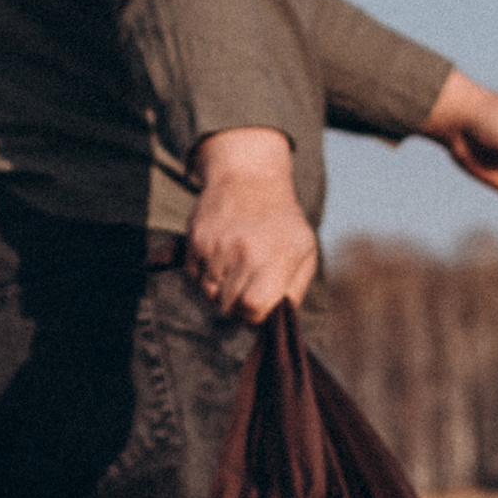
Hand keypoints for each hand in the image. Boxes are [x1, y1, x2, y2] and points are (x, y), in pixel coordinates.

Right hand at [185, 128, 318, 322]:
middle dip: (235, 304)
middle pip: (228, 305)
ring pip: (208, 293)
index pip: (253, 308)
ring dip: (218, 290)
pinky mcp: (197, 239)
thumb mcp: (304, 251)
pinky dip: (203, 275)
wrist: (249, 176)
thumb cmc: (282, 222)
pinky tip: (218, 258)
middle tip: (244, 287)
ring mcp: (218, 245)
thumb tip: (277, 321)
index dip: (254, 315)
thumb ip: (294, 290)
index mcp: (278, 257)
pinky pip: (193, 276)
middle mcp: (246, 251)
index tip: (257, 305)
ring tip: (232, 270)